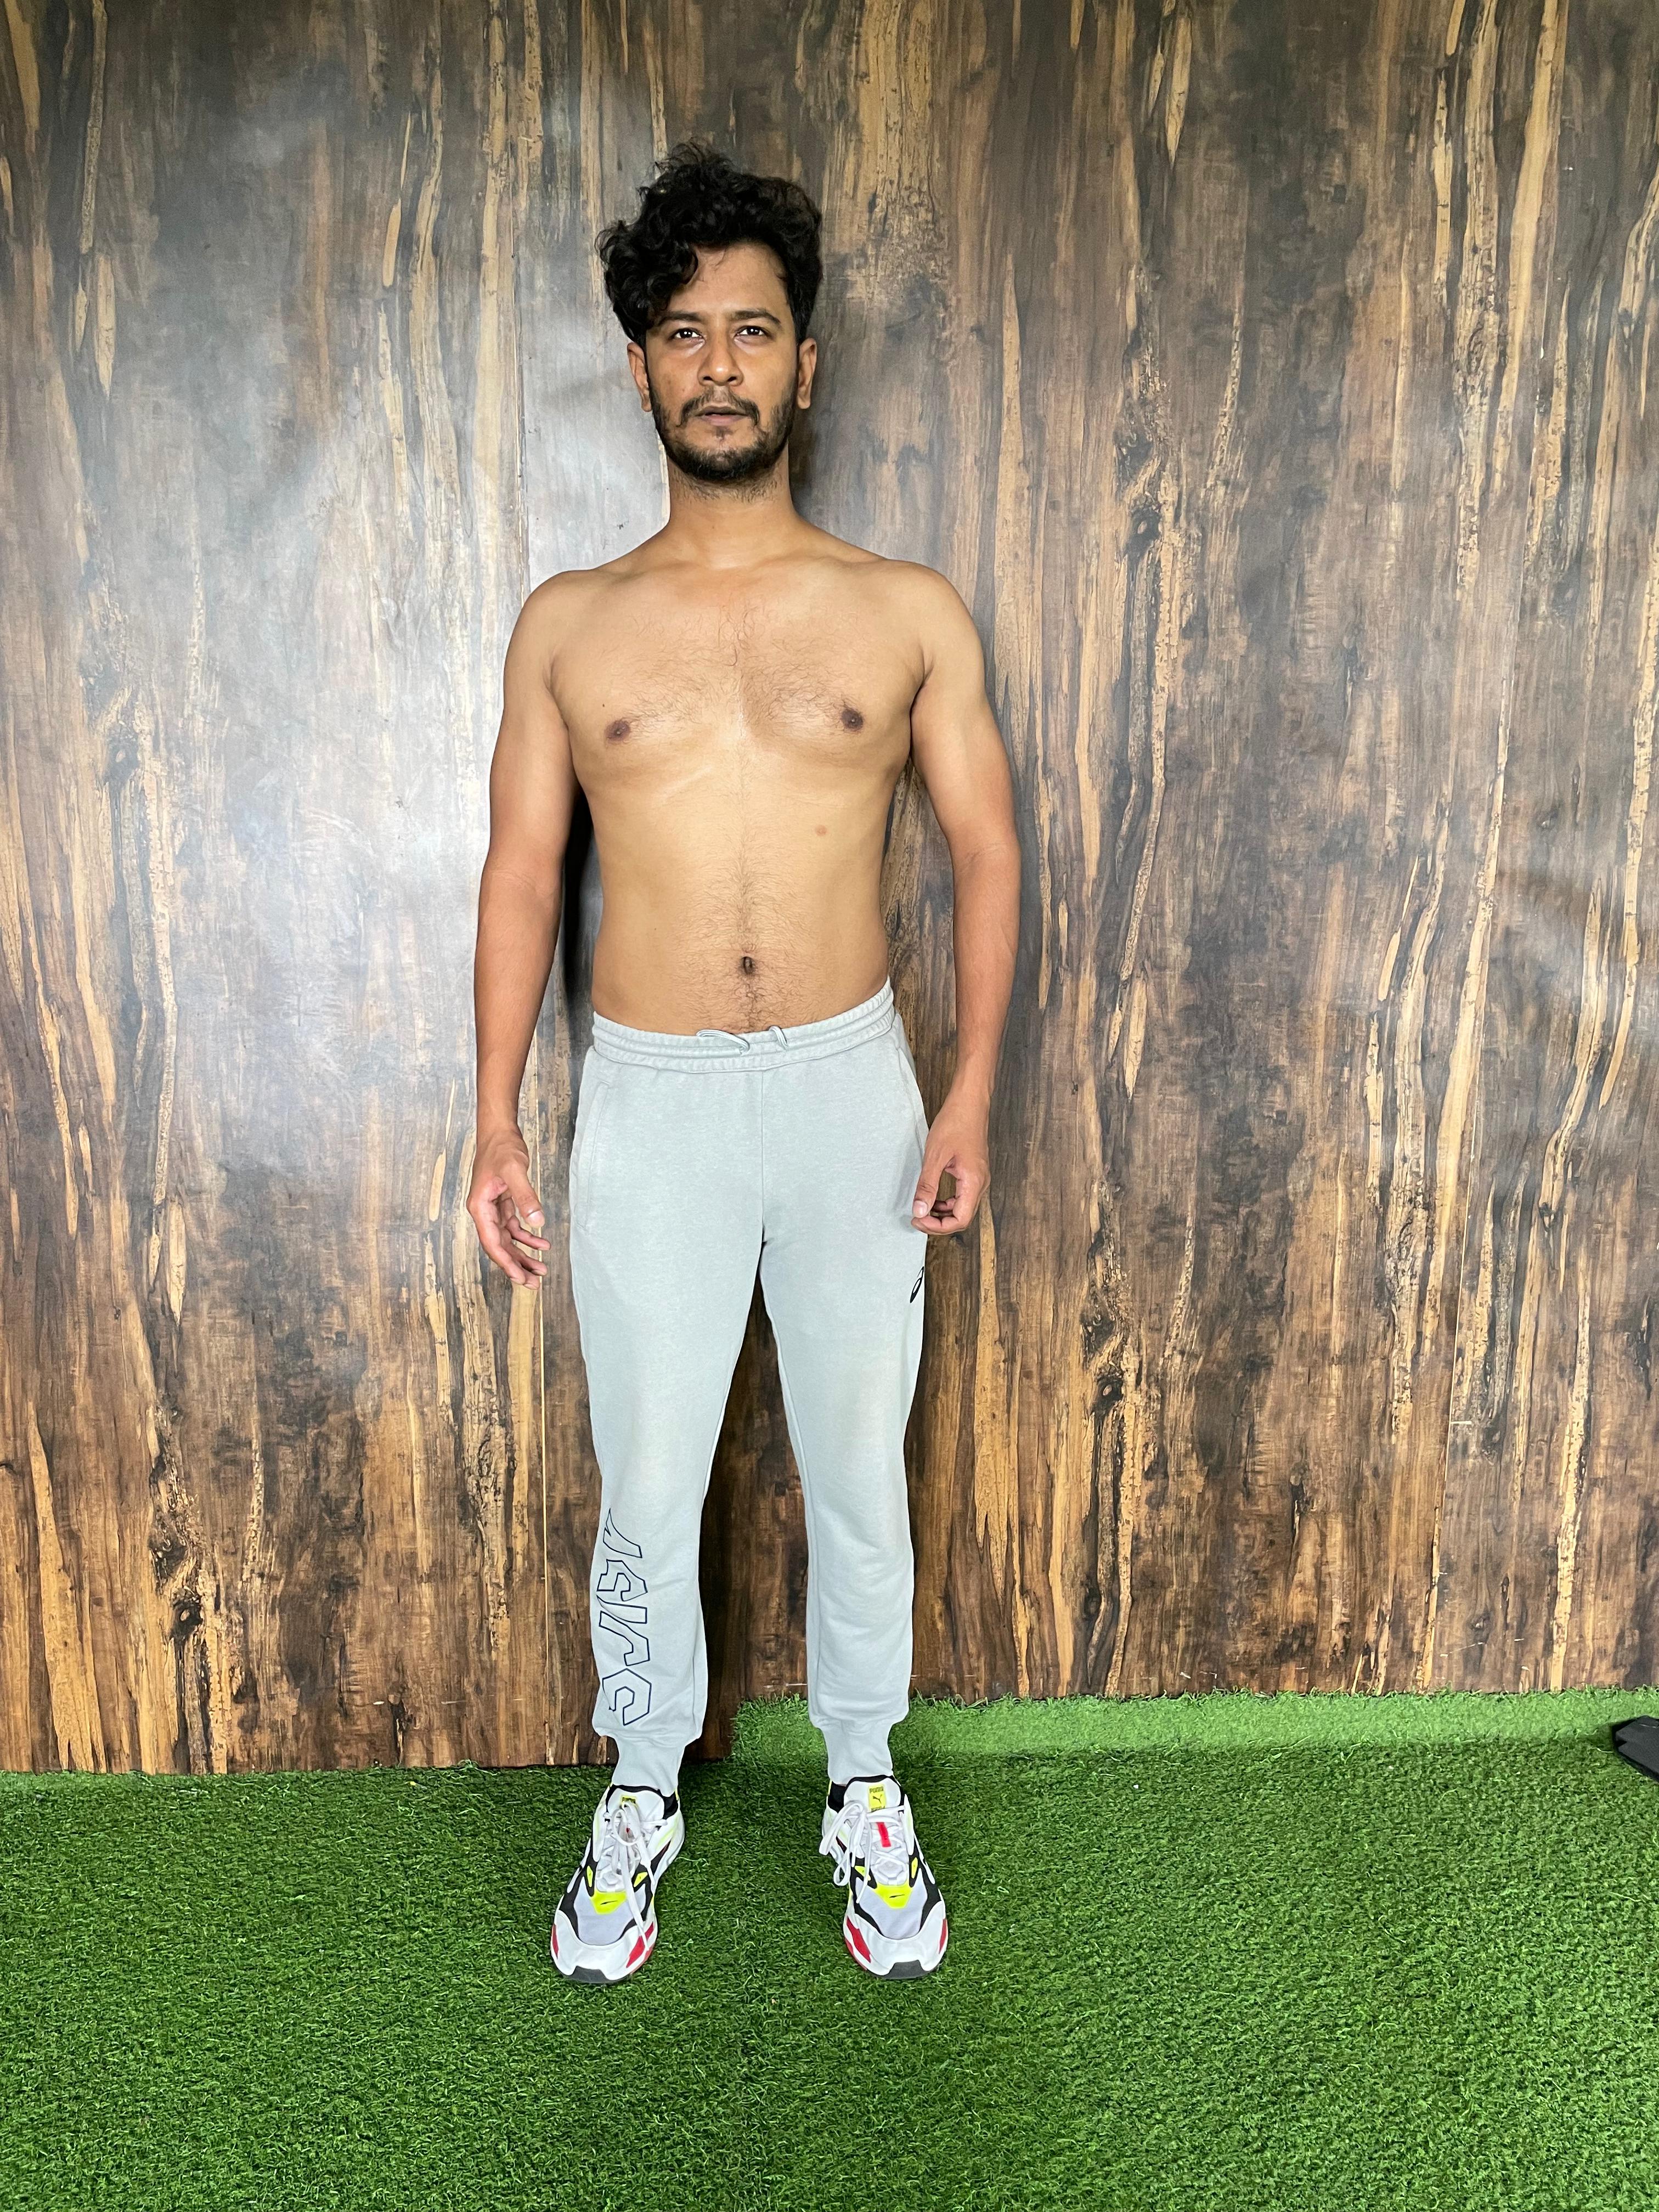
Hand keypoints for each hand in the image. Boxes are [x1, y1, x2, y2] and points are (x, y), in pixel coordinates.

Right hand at [468, 1126, 549, 1284]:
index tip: (520, 1279)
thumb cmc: (502, 1148)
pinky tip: (542, 1245)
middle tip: (535, 1283)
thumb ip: (525, 1196)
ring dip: (523, 1254)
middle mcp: (483, 1211)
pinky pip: (514, 1226)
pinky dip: (527, 1237)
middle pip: (500, 1246)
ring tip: (541, 1270)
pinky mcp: (503, 1202)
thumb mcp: (515, 1171)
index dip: (506, 1263)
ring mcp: (493, 1208)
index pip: (492, 1243)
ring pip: (507, 1239)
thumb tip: (537, 1221)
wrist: (499, 1131)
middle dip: (517, 1265)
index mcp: (480, 1208)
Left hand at [910, 1087, 990, 1234]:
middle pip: (962, 1218)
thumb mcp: (935, 1156)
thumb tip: (919, 1211)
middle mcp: (980, 1183)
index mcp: (973, 1182)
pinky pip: (962, 1196)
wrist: (970, 1102)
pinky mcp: (974, 1172)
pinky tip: (933, 1197)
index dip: (938, 1227)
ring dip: (943, 1214)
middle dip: (939, 1223)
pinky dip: (947, 1202)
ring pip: (963, 1208)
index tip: (918, 1221)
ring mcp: (979, 1178)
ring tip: (922, 1209)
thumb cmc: (956, 1122)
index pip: (960, 1220)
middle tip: (916, 1218)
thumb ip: (927, 1186)